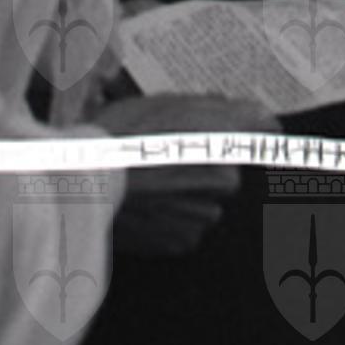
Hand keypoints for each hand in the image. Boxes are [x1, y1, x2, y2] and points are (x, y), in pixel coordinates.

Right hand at [92, 93, 279, 257]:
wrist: (81, 184)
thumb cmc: (121, 135)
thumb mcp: (168, 103)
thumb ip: (217, 108)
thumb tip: (254, 113)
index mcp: (225, 138)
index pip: (263, 129)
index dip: (260, 126)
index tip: (262, 128)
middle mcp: (225, 178)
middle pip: (229, 168)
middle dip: (209, 163)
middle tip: (171, 157)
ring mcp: (204, 214)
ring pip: (209, 200)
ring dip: (191, 194)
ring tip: (152, 184)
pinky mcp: (182, 241)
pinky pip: (188, 227)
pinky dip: (174, 219)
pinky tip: (147, 206)